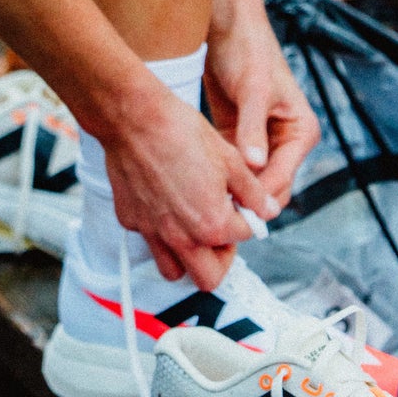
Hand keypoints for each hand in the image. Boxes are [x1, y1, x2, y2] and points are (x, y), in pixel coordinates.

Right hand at [102, 83, 275, 292]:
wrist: (134, 118)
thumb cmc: (180, 132)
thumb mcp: (231, 159)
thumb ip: (252, 192)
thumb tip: (267, 209)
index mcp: (213, 223)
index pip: (244, 237)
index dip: (248, 219)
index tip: (243, 206)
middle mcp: (182, 237)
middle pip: (209, 278)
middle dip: (221, 259)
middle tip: (222, 232)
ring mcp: (152, 232)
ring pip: (174, 271)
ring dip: (188, 259)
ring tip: (194, 229)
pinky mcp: (130, 221)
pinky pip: (150, 241)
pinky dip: (161, 234)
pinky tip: (165, 206)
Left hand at [204, 0, 319, 217]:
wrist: (228, 26)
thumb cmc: (248, 51)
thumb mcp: (253, 90)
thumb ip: (252, 129)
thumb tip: (255, 165)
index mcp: (300, 132)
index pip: (282, 178)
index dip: (258, 198)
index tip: (231, 213)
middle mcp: (286, 141)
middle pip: (268, 187)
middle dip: (245, 201)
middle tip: (213, 216)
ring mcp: (263, 142)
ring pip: (249, 182)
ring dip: (231, 193)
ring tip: (203, 207)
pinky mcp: (240, 138)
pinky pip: (233, 168)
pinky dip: (221, 178)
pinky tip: (197, 189)